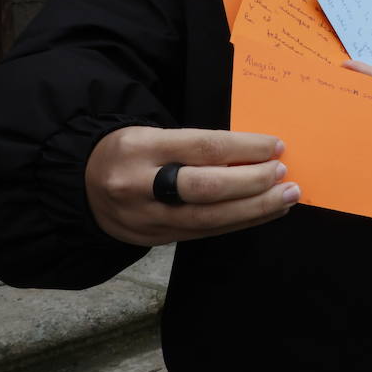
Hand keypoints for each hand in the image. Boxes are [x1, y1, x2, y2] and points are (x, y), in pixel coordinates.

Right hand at [84, 126, 299, 245]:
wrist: (84, 186)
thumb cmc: (130, 152)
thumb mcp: (152, 133)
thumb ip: (196, 144)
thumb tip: (254, 152)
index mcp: (141, 147)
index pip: (203, 147)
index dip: (245, 147)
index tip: (275, 146)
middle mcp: (141, 185)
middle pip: (208, 188)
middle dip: (253, 182)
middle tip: (283, 173)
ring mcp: (148, 217)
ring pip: (210, 218)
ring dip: (256, 208)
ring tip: (286, 197)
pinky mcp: (157, 239)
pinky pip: (207, 232)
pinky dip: (241, 222)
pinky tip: (265, 212)